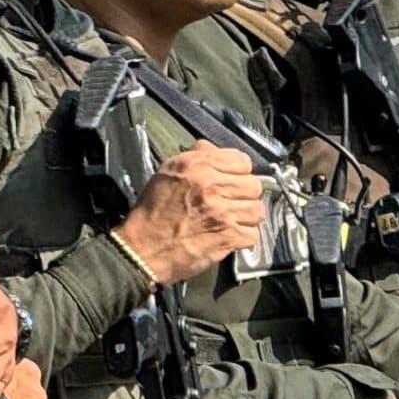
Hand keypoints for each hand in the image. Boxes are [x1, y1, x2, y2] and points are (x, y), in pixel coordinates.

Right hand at [114, 145, 263, 282]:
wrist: (141, 250)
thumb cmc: (151, 216)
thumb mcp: (166, 174)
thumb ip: (194, 158)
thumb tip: (210, 148)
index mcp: (197, 166)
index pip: (242, 161)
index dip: (239, 173)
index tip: (233, 182)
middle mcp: (211, 185)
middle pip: (253, 185)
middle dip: (244, 196)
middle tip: (230, 204)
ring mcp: (222, 211)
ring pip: (257, 210)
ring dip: (246, 217)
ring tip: (230, 221)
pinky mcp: (227, 236)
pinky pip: (252, 234)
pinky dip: (243, 239)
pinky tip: (228, 237)